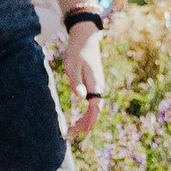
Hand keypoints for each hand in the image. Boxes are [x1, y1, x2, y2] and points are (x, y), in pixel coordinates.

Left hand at [62, 24, 105, 138]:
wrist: (86, 38)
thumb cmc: (77, 51)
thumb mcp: (72, 65)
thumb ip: (76, 81)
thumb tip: (80, 97)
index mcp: (95, 83)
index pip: (94, 108)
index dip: (89, 121)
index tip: (82, 132)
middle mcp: (99, 86)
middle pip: (95, 111)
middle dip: (85, 124)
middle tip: (71, 133)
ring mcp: (98, 85)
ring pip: (95, 108)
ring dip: (86, 120)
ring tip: (73, 128)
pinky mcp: (94, 83)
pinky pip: (93, 103)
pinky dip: (87, 113)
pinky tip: (80, 117)